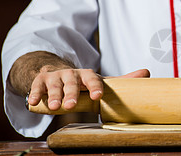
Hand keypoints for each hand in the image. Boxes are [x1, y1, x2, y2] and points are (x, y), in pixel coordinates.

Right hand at [28, 68, 149, 110]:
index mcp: (87, 75)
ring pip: (54, 86)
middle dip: (71, 94)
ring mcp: (55, 77)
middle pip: (72, 83)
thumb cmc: (83, 82)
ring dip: (54, 96)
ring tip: (54, 107)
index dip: (95, 87)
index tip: (98, 95)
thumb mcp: (100, 81)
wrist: (56, 72)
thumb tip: (147, 73)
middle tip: (70, 106)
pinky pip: (36, 87)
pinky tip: (33, 102)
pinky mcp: (40, 81)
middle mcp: (71, 74)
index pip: (93, 79)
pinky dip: (34, 94)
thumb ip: (122, 80)